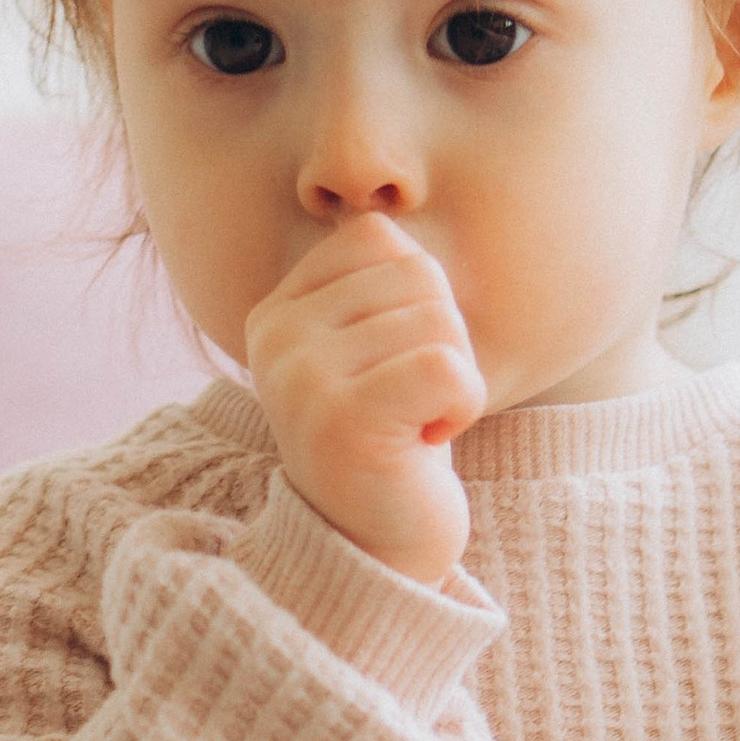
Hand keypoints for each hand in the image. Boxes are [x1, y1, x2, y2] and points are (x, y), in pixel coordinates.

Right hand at [245, 214, 486, 585]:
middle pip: (419, 275)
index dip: (419, 298)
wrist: (377, 548)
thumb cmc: (393, 439)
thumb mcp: (373, 347)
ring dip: (454, 379)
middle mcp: (277, 338)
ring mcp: (302, 380)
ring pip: (439, 321)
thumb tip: (388, 192)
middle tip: (412, 403)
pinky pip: (447, 367)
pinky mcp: (345, 423)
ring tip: (415, 424)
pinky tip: (427, 442)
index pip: (380, 238)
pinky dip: (462, 406)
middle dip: (445, 340)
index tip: (395, 364)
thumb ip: (378, 283)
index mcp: (278, 310)